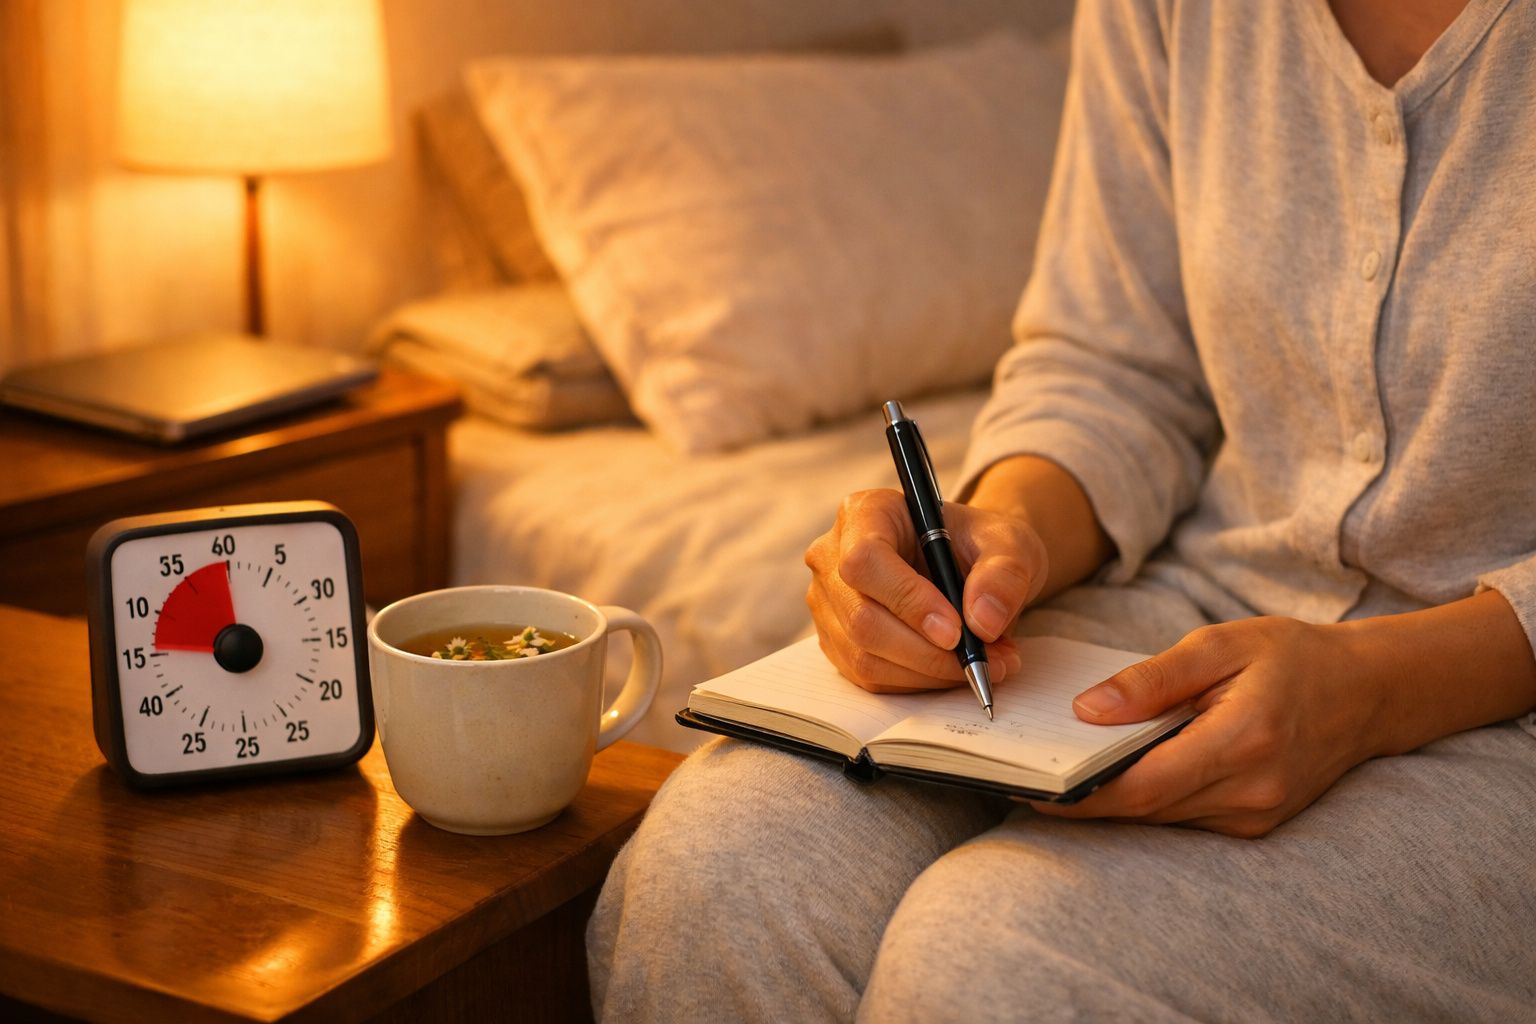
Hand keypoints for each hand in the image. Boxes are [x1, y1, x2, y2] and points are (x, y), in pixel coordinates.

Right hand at [804, 488, 1046, 691]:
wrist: (970, 566)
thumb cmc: (980, 545)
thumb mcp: (1009, 544)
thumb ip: (1004, 574)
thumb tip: (983, 621)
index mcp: (865, 513)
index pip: (865, 560)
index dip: (907, 600)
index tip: (956, 630)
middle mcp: (833, 555)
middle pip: (862, 617)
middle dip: (927, 650)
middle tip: (985, 658)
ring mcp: (830, 602)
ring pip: (864, 654)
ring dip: (930, 671)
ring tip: (984, 663)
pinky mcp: (837, 640)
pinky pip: (870, 676)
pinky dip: (919, 682)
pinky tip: (955, 668)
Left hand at [1028, 617, 1386, 837]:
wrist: (1366, 690)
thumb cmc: (1290, 656)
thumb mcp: (1219, 646)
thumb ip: (1152, 680)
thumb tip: (1088, 711)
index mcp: (1243, 741)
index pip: (1143, 786)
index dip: (1082, 795)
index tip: (1032, 787)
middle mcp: (1252, 791)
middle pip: (1146, 809)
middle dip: (1085, 798)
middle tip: (1028, 776)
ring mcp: (1257, 815)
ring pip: (1163, 818)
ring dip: (1113, 800)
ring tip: (1060, 772)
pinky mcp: (1256, 823)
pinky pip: (1185, 817)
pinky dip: (1148, 798)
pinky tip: (1117, 774)